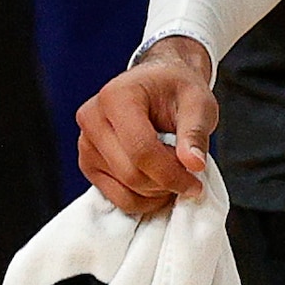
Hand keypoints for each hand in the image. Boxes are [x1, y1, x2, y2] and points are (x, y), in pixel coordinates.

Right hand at [74, 35, 217, 217]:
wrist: (158, 85)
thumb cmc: (176, 90)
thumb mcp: (198, 103)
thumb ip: (195, 133)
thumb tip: (194, 164)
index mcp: (116, 97)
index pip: (141, 149)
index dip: (171, 174)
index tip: (195, 184)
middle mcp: (92, 118)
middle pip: (131, 173)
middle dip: (166, 183)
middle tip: (189, 176)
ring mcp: (86, 143)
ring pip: (125, 189)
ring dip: (156, 192)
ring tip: (174, 174)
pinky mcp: (88, 163)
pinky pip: (116, 197)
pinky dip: (143, 199)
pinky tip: (159, 184)